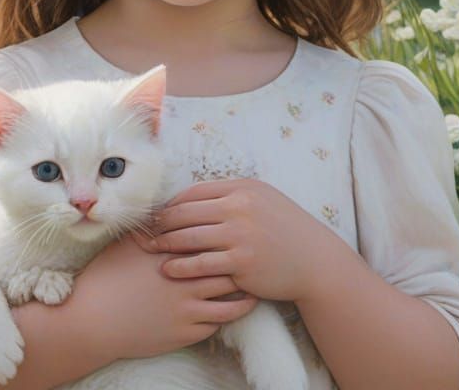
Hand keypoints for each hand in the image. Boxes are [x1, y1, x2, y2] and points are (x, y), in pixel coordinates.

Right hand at [60, 233, 259, 363]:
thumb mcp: (127, 244)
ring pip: (231, 301)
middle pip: (230, 268)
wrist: (93, 320)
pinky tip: (234, 308)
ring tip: (255, 286)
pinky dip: (230, 315)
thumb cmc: (107, 277)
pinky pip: (218, 324)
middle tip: (260, 257)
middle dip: (246, 264)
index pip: (214, 241)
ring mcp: (188, 309)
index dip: (232, 236)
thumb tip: (165, 206)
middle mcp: (186, 280)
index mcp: (174, 254)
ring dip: (245, 293)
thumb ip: (150, 225)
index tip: (244, 232)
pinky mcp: (186, 333)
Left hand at [146, 178, 333, 302]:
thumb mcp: (262, 201)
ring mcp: (240, 235)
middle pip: (186, 213)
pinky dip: (181, 267)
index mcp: (242, 188)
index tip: (157, 215)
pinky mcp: (241, 263)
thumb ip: (230, 196)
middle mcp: (240, 208)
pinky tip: (168, 270)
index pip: (193, 193)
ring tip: (151, 250)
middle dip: (161, 223)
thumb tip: (192, 198)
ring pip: (189, 238)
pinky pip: (201, 264)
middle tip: (144, 232)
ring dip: (165, 244)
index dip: (171, 204)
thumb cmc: (284, 230)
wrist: (314, 261)